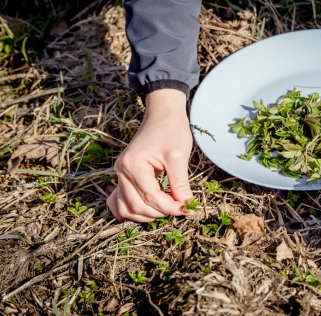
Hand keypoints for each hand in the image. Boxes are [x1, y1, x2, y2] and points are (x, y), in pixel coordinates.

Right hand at [107, 89, 193, 221]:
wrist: (163, 113)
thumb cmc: (171, 130)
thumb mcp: (179, 156)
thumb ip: (180, 183)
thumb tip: (186, 206)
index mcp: (133, 164)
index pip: (151, 197)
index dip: (170, 207)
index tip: (187, 209)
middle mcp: (121, 170)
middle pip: (137, 206)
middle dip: (160, 212)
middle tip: (181, 209)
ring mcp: (120, 173)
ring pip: (126, 207)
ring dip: (146, 215)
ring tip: (167, 209)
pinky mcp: (124, 175)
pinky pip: (120, 200)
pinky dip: (132, 210)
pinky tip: (148, 212)